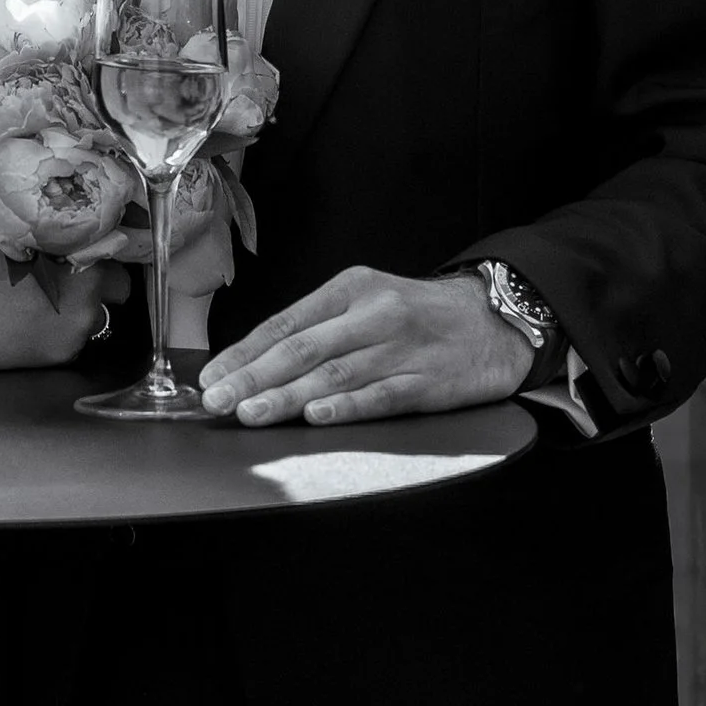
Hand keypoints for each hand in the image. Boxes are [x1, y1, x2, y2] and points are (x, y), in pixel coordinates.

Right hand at [0, 218, 129, 369]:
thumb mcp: (10, 228)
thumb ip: (43, 232)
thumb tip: (50, 228)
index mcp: (81, 253)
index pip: (117, 253)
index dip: (100, 255)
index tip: (85, 257)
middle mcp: (90, 293)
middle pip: (117, 290)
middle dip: (97, 287)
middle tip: (66, 284)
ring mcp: (77, 328)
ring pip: (93, 320)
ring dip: (76, 314)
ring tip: (40, 309)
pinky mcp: (59, 356)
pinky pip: (70, 344)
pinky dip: (56, 336)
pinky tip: (27, 329)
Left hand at [199, 266, 534, 426]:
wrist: (494, 320)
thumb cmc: (419, 315)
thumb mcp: (367, 300)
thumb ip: (319, 326)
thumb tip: (256, 361)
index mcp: (350, 289)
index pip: (285, 323)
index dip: (244, 352)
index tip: (211, 375)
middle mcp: (372, 315)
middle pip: (302, 348)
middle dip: (252, 377)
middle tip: (217, 400)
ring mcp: (401, 349)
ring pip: (333, 375)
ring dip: (286, 397)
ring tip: (250, 413)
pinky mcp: (427, 381)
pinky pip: (380, 396)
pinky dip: (346, 407)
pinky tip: (317, 417)